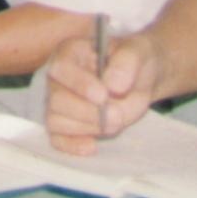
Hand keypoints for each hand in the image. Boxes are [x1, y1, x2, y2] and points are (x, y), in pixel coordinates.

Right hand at [44, 31, 161, 155]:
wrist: (140, 79)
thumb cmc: (133, 61)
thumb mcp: (136, 53)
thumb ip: (125, 64)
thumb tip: (113, 86)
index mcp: (70, 52)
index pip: (61, 69)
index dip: (80, 84)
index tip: (104, 96)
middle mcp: (59, 77)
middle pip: (57, 100)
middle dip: (89, 112)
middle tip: (117, 115)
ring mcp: (60, 101)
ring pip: (56, 121)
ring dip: (87, 127)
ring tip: (114, 122)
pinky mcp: (67, 123)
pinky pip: (57, 138)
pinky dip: (72, 145)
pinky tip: (92, 146)